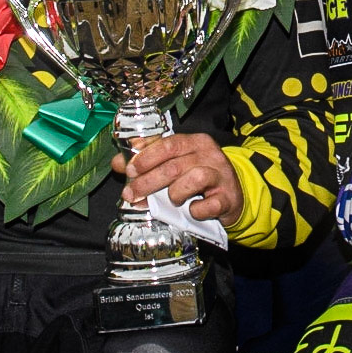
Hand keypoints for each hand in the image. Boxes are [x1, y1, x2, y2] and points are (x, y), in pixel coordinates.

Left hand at [113, 132, 242, 223]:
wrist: (233, 195)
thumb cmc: (198, 178)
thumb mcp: (175, 164)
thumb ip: (147, 161)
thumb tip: (118, 163)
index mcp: (195, 142)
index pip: (168, 144)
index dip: (146, 157)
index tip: (129, 170)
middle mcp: (209, 155)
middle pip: (174, 165)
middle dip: (148, 181)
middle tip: (132, 194)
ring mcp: (221, 175)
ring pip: (194, 178)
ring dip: (175, 193)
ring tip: (171, 200)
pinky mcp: (228, 197)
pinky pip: (210, 204)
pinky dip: (196, 210)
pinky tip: (192, 210)